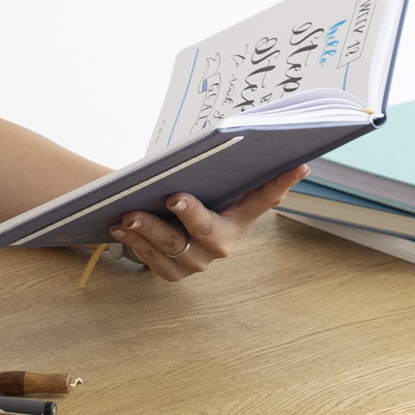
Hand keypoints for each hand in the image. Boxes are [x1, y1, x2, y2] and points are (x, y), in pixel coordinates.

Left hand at [115, 166, 309, 282]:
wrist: (164, 228)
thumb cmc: (191, 198)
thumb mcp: (212, 187)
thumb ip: (230, 173)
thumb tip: (248, 140)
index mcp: (239, 219)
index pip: (265, 199)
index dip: (281, 183)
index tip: (297, 165)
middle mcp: (222, 244)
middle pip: (206, 229)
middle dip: (190, 214)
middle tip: (174, 198)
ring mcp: (197, 262)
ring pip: (171, 246)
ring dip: (148, 230)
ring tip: (129, 214)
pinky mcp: (172, 274)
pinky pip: (151, 260)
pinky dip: (133, 242)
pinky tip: (117, 227)